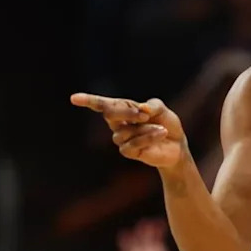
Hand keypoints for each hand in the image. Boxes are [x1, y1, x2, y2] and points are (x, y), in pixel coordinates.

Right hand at [71, 94, 187, 170]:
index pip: (103, 105)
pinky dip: (148, 137)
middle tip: (145, 114)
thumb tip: (141, 109)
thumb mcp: (161, 110)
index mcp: (123, 109)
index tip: (74, 98)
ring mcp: (121, 138)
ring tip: (161, 129)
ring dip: (145, 129)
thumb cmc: (166, 123)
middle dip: (126, 112)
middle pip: (109, 114)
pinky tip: (161, 134)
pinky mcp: (128, 152)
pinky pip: (132, 144)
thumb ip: (152, 106)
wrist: (176, 145)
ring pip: (124, 132)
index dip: (88, 101)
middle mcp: (118, 124)